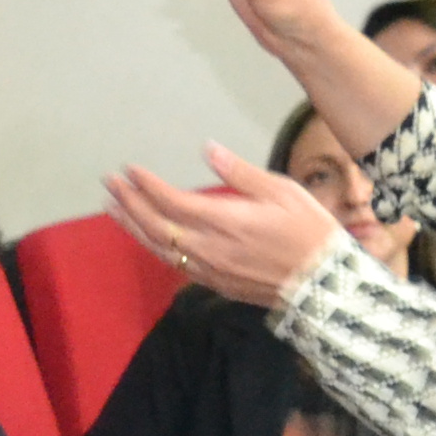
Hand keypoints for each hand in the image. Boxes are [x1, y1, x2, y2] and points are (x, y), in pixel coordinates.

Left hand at [100, 144, 343, 310]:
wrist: (325, 286)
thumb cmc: (310, 231)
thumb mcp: (283, 192)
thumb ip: (240, 174)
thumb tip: (208, 148)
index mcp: (225, 221)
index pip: (172, 201)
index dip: (146, 186)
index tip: (129, 169)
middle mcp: (209, 248)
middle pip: (155, 225)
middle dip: (129, 202)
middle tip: (109, 182)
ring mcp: (209, 269)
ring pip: (158, 247)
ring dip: (132, 225)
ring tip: (113, 206)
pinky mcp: (214, 283)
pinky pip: (174, 263)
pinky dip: (153, 245)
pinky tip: (144, 235)